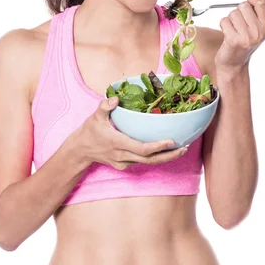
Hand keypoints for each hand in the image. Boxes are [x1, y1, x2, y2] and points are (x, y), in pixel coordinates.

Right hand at [72, 96, 186, 170]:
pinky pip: (142, 162)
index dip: (157, 147)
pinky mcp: (124, 166)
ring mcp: (123, 163)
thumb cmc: (89, 131)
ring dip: (165, 157)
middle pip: (150, 159)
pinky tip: (166, 150)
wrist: (80, 151)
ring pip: (148, 163)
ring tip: (181, 149)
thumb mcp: (95, 116)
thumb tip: (116, 98)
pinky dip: (155, 157)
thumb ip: (105, 107)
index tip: (171, 141)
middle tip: (185, 147)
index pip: (141, 148)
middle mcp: (122, 156)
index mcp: (118, 143)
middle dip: (169, 155)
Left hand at [214, 0, 264, 73]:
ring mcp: (247, 36)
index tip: (249, 3)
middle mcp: (259, 32)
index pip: (261, 3)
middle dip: (239, 12)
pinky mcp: (233, 40)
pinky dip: (223, 26)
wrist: (234, 64)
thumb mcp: (257, 27)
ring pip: (233, 13)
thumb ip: (260, 10)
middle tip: (239, 24)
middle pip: (244, 6)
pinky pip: (224, 21)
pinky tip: (228, 34)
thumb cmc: (244, 43)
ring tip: (234, 30)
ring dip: (230, 20)